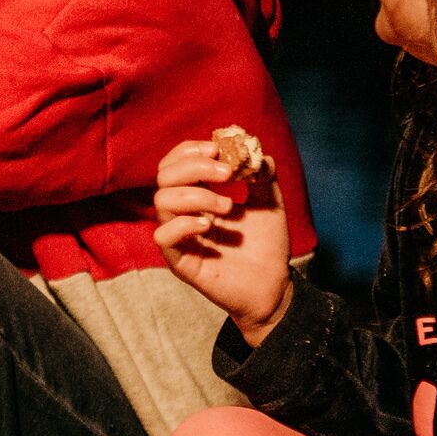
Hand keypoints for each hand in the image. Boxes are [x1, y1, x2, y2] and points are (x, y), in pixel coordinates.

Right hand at [153, 137, 291, 339]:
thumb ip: (262, 176)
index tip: (218, 149)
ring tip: (228, 207)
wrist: (274, 286)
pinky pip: (163, 236)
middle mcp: (183, 214)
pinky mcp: (180, 261)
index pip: (176, 164)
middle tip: (227, 174)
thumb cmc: (267, 247)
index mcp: (198, 196)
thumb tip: (255, 151)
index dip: (190, 151)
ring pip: (162, 201)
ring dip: (196, 195)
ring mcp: (180, 237)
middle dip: (194, 167)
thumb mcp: (270, 203)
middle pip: (164, 176)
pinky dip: (184, 224)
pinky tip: (209, 226)